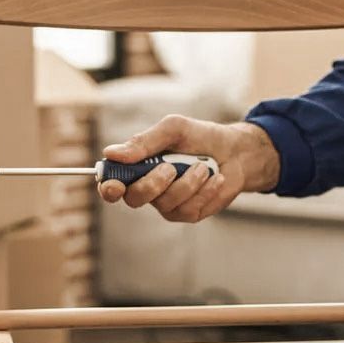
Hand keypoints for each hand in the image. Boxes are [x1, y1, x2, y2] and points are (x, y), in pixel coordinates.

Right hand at [97, 116, 281, 222]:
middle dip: (153, 184)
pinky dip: (205, 191)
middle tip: (170, 167)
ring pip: (166, 203)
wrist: (235, 152)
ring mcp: (167, 203)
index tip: (115, 185)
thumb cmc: (199, 137)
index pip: (111, 184)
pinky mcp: (188, 213)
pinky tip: (215, 178)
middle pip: (134, 198)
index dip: (108, 188)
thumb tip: (111, 153)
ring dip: (188, 182)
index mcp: (137, 166)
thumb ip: (144, 141)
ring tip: (203, 166)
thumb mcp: (174, 129)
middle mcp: (147, 188)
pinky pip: (189, 209)